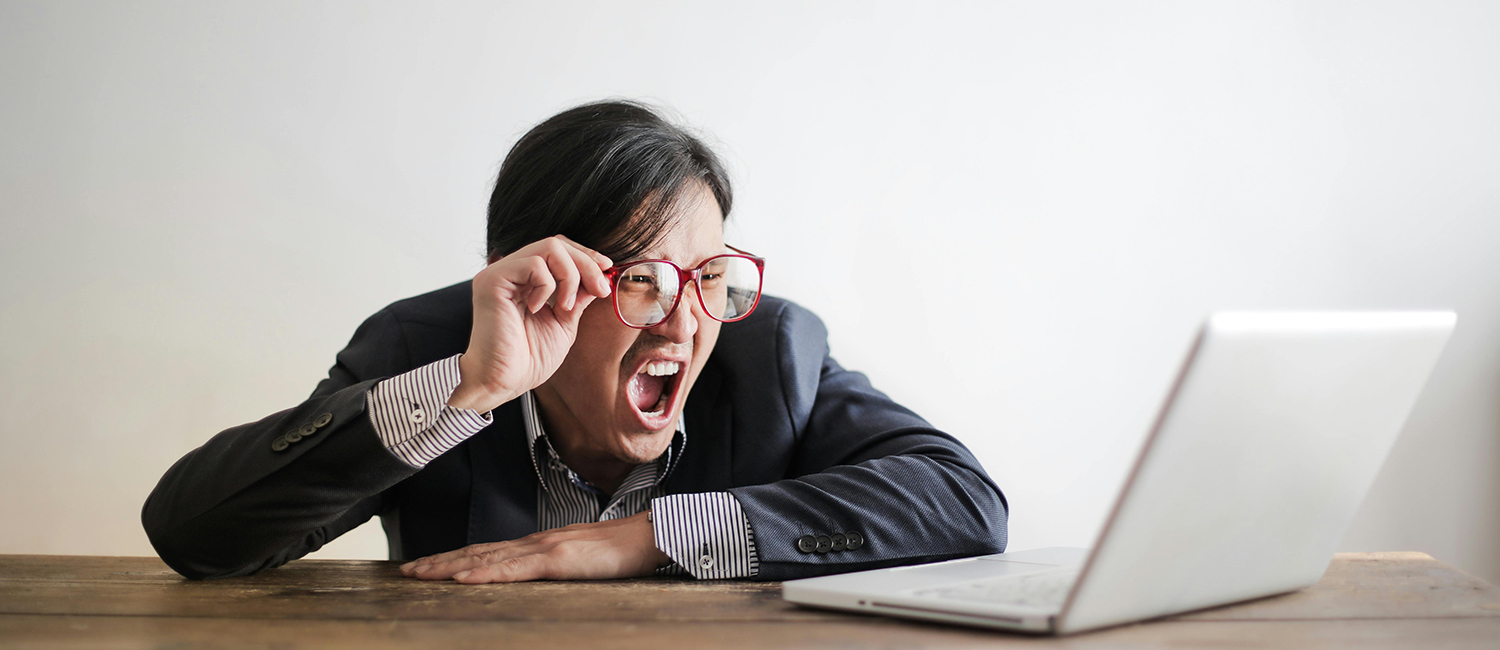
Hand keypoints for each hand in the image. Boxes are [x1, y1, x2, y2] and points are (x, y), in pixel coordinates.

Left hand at [399, 511, 670, 582]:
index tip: (429, 565)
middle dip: (440, 561)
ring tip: (421, 573)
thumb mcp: (581, 561)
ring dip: (451, 566)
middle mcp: (536, 542)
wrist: (650, 536)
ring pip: (488, 558)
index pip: (489, 551)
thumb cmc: (622, 550)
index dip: (456, 557)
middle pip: (478, 551)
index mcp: (540, 544)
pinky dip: (485, 572)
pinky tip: (463, 577)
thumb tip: (536, 578)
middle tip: (407, 570)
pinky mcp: (559, 559)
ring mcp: (546, 548)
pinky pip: (514, 569)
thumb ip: (557, 567)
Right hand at [447, 235, 612, 412]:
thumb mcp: (564, 322)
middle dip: (585, 263)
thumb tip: (599, 276)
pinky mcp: (492, 281)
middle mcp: (510, 271)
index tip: (606, 270)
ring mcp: (499, 273)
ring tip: (565, 307)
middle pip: (556, 243)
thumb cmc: (528, 359)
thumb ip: (577, 297)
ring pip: (548, 248)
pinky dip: (548, 286)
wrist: (503, 382)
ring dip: (570, 276)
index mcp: (524, 280)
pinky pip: (533, 265)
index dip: (584, 255)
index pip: (557, 249)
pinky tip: (539, 308)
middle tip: (600, 289)